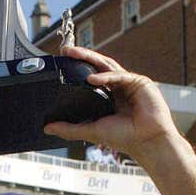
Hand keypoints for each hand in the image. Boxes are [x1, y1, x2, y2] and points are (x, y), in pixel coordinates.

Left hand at [44, 47, 178, 163]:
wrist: (148, 142)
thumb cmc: (125, 137)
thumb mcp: (91, 130)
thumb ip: (70, 129)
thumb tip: (47, 128)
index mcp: (109, 97)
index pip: (91, 77)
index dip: (78, 69)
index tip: (62, 63)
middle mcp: (119, 87)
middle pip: (98, 66)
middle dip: (81, 58)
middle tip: (65, 52)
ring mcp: (130, 83)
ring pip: (108, 65)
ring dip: (90, 59)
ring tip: (73, 55)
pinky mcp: (140, 82)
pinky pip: (120, 75)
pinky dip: (106, 76)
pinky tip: (92, 79)